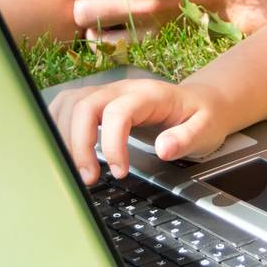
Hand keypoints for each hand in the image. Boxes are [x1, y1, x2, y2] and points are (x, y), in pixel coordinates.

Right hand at [48, 78, 231, 184]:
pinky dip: (60, 127)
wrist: (201, 102)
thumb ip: (187, 138)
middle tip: (89, 177)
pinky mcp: (99, 101)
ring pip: (71, 103)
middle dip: (80, 144)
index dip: (112, 144)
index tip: (119, 172)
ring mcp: (108, 93)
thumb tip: (164, 149)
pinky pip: (68, 106)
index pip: (117, 112)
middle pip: (85, 105)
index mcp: (149, 94)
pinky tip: (65, 150)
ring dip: (65, 136)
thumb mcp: (206, 130)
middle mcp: (123, 89)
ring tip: (76, 169)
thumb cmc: (201, 116)